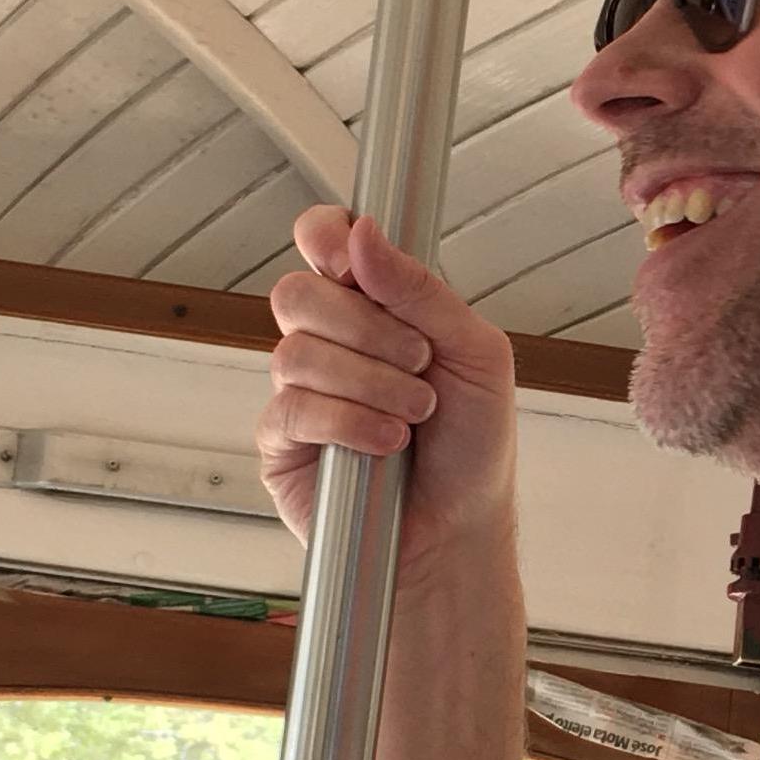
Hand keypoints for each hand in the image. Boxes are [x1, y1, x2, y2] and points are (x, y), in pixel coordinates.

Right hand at [258, 208, 519, 567]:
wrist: (462, 526)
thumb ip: (422, 291)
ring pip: (295, 353)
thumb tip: (363, 234)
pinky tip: (386, 442)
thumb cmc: (472, 441)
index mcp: (374, 304)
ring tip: (416, 412)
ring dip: (370, 382)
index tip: (351, 261)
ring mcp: (299, 390)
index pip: (324, 240)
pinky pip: (293, 410)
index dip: (325, 236)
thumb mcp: (476, 354)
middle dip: (366, 327)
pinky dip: (349, 422)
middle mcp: (329, 340)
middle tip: (420, 361)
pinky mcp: (282, 442)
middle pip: (297, 293)